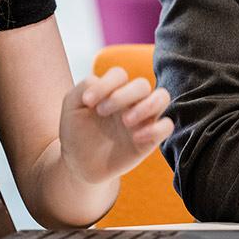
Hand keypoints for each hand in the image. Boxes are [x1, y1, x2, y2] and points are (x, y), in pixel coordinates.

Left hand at [57, 67, 173, 185]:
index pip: (119, 74)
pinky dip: (156, 128)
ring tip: (126, 121)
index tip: (87, 101)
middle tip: (102, 112)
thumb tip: (100, 82)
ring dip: (146, 105)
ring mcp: (142, 119)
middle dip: (123, 95)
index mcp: (113, 90)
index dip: (105, 83)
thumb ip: (84, 86)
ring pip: (162, 97)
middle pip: (142, 84)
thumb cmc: (76, 132)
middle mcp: (131, 101)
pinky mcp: (150, 140)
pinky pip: (167, 126)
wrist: (79, 164)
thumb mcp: (72, 105)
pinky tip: (135, 137)